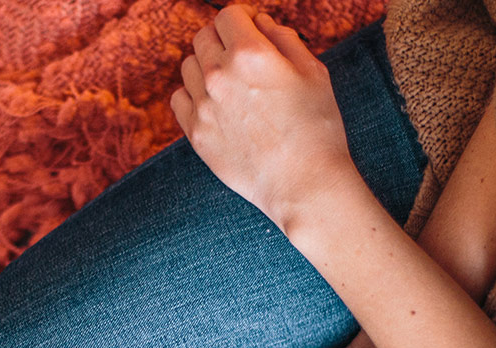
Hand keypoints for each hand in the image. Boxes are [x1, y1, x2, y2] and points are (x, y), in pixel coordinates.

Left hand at [170, 5, 354, 225]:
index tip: (252, 29)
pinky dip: (192, 95)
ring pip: (189, 66)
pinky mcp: (196, 134)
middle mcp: (219, 75)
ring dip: (206, 66)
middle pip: (203, 37)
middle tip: (241, 57)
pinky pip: (179, 99)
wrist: (303, 183)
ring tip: (230, 83)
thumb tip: (260, 22)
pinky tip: (213, 103)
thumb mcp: (314, 71)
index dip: (243, 18)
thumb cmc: (317, 128)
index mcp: (250, 53)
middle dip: (223, 39)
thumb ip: (283, 38)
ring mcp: (203, 106)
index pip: (229, 15)